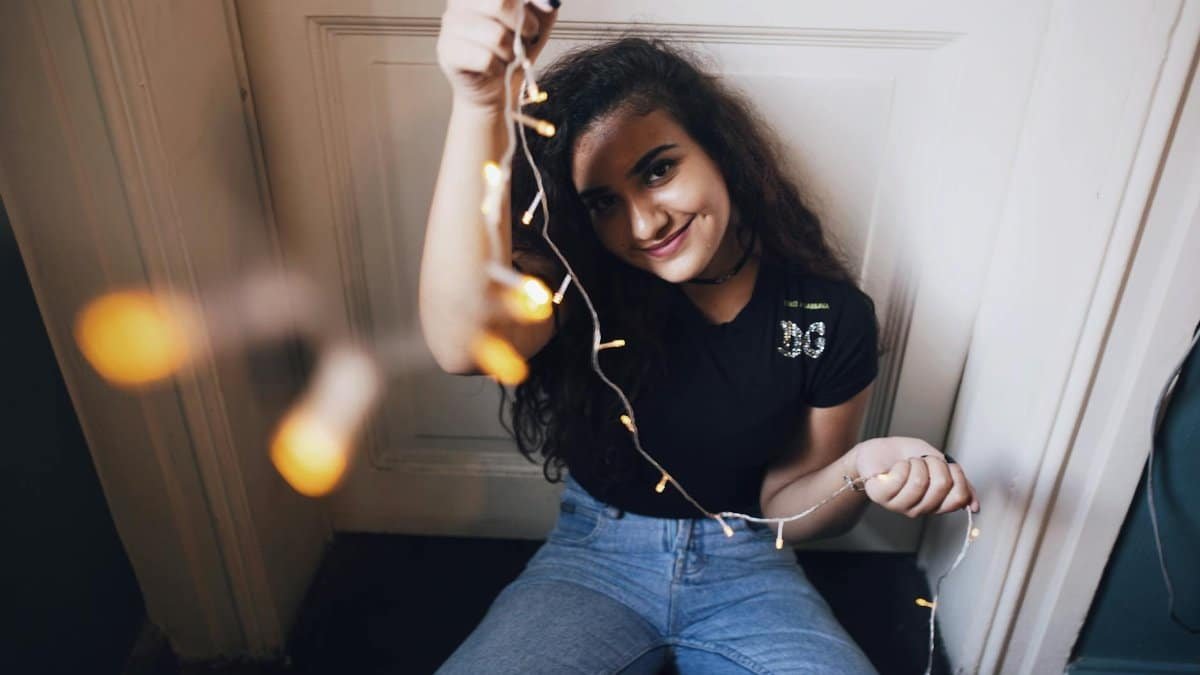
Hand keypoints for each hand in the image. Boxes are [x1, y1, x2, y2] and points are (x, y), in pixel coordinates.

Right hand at [437, 0, 558, 108]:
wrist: (498, 87)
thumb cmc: (515, 49)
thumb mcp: (538, 21)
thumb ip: (544, 3)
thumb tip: (549, 1)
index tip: (545, 7)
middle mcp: (460, 1)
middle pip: (499, 3)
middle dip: (523, 25)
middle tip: (527, 35)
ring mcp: (450, 25)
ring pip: (495, 35)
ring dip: (511, 51)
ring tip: (508, 55)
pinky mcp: (448, 52)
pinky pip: (484, 58)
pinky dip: (497, 67)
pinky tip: (494, 67)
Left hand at [848, 437, 979, 516]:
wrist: (879, 450)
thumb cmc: (908, 456)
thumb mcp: (940, 464)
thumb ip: (959, 483)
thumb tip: (974, 506)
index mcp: (936, 504)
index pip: (959, 497)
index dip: (956, 475)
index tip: (947, 464)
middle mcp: (920, 509)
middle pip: (941, 485)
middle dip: (934, 463)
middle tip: (923, 460)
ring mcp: (900, 505)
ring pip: (919, 481)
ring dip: (915, 463)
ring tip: (908, 463)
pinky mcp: (881, 496)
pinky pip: (899, 478)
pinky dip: (900, 465)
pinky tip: (896, 466)